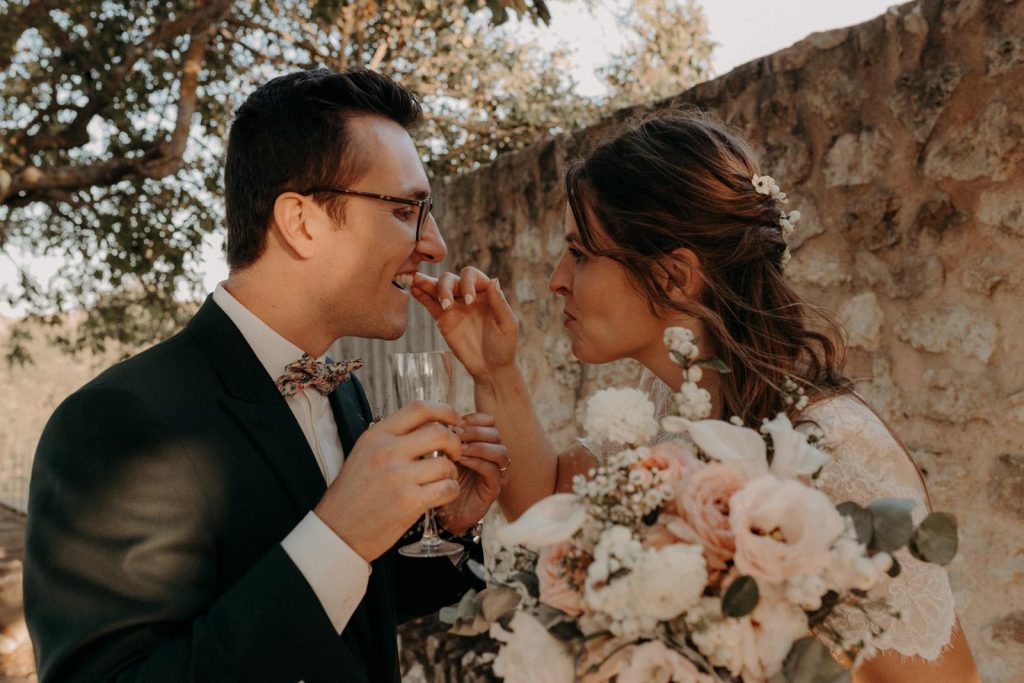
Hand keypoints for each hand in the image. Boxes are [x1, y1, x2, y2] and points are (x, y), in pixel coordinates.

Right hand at [314, 400, 462, 561]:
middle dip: (455, 443)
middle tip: (454, 453)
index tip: (455, 420)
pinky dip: (451, 490)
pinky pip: (447, 488)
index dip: (444, 410)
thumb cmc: (353, 493)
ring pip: (446, 464)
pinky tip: (442, 494)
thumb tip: (429, 426)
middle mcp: (387, 451)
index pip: (419, 409)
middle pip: (439, 433)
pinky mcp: (410, 502)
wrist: (338, 530)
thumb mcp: (364, 453)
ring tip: (442, 479)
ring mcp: (399, 477)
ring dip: (451, 472)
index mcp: (377, 435)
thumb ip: (393, 438)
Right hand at [411, 267, 517, 379]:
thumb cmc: (504, 345)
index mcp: (485, 292)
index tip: (469, 302)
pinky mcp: (443, 319)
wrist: (490, 367)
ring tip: (415, 279)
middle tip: (446, 304)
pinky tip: (413, 289)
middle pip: (450, 279)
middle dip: (444, 287)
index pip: (471, 275)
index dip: (467, 283)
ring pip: (437, 288)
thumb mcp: (507, 324)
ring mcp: (454, 306)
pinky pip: (430, 304)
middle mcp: (467, 295)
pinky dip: (421, 295)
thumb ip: (500, 303)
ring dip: (427, 283)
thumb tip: (494, 280)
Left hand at [438, 412, 508, 534]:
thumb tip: (444, 421)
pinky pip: (492, 470)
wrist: (444, 511)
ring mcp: (497, 472)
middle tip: (455, 435)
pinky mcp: (494, 488)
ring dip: (478, 446)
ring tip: (459, 449)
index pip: (489, 421)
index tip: (456, 423)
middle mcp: (493, 456)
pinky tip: (461, 461)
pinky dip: (477, 462)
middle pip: (495, 434)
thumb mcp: (443, 452)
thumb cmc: (442, 479)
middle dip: (474, 432)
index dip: (474, 419)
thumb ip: (448, 437)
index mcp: (482, 442)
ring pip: (499, 451)